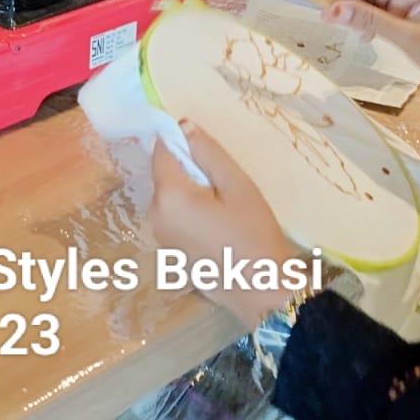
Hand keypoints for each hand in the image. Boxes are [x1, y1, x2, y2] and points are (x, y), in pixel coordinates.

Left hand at [149, 123, 298, 327]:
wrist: (264, 294)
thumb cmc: (255, 236)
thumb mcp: (238, 185)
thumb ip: (208, 152)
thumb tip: (183, 126)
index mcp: (169, 196)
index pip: (161, 151)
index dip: (179, 141)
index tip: (205, 148)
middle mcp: (154, 216)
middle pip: (164, 175)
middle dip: (187, 170)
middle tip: (223, 184)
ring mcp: (159, 237)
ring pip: (169, 197)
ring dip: (189, 192)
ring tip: (224, 207)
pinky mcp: (168, 253)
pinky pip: (174, 218)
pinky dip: (189, 213)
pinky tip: (217, 227)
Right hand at [320, 0, 419, 132]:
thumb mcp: (406, 38)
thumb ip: (369, 19)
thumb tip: (331, 9)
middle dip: (352, 1)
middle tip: (325, 14)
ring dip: (360, 13)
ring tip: (344, 28)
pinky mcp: (413, 4)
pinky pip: (384, 6)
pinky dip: (371, 19)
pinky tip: (363, 32)